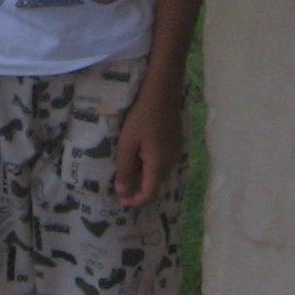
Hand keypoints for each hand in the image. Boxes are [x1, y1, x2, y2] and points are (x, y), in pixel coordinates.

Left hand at [112, 88, 181, 207]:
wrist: (162, 92)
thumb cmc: (141, 117)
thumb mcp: (127, 143)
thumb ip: (125, 169)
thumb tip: (123, 192)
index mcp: (158, 166)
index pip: (149, 194)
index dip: (135, 201)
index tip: (121, 200)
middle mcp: (170, 163)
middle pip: (153, 183)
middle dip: (137, 184)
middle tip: (120, 172)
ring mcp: (175, 152)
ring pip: (157, 171)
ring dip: (143, 170)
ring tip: (127, 155)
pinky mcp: (175, 142)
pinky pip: (161, 160)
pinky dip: (149, 160)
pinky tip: (140, 145)